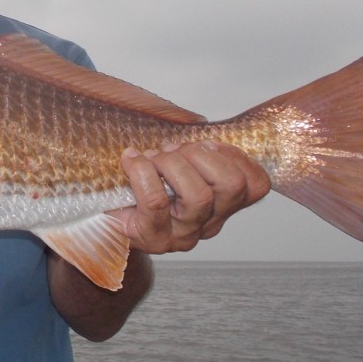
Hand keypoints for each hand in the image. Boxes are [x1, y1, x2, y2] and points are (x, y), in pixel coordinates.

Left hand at [118, 140, 269, 253]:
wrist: (105, 220)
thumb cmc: (139, 188)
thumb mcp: (174, 165)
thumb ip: (192, 151)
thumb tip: (193, 124)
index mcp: (221, 204)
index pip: (256, 186)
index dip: (235, 156)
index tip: (205, 144)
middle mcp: (208, 222)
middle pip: (232, 186)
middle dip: (201, 155)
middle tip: (172, 150)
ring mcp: (184, 234)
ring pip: (199, 195)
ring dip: (172, 164)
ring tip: (152, 159)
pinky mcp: (154, 237)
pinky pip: (156, 200)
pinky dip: (142, 172)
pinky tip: (131, 161)